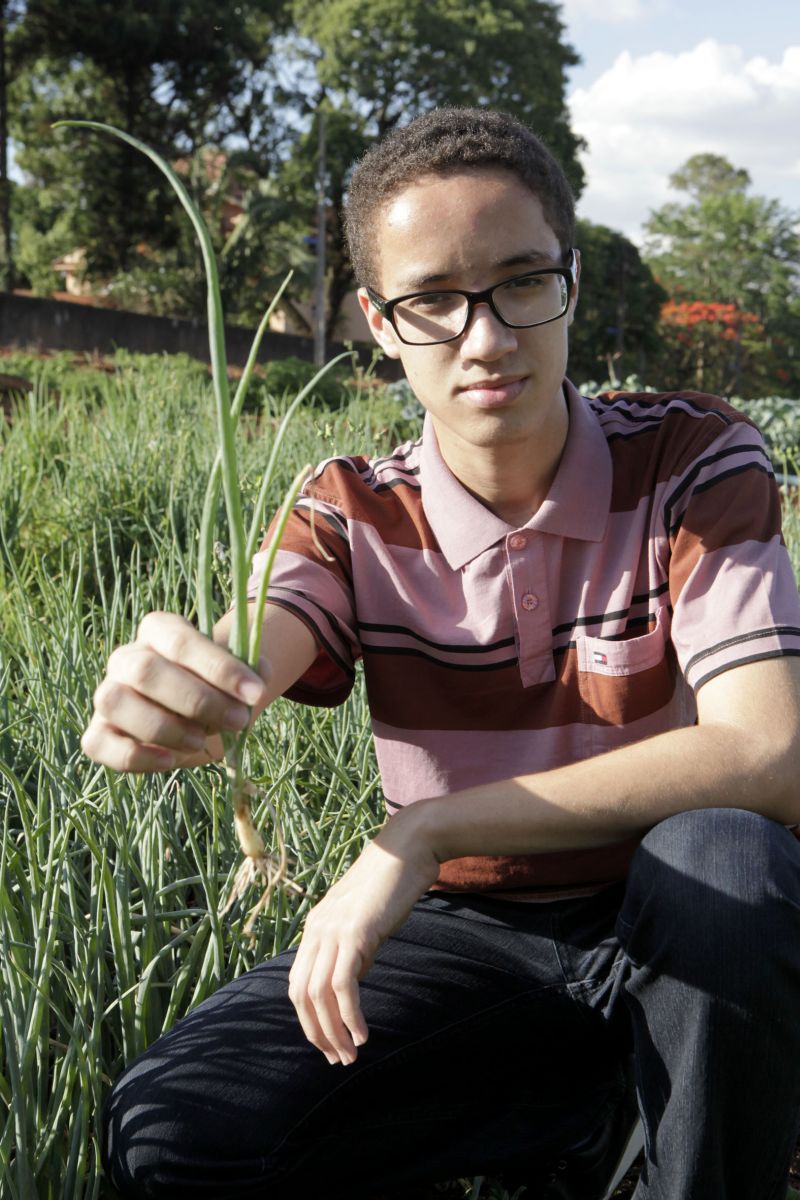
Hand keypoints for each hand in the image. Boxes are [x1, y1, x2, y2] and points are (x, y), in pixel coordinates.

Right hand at [82, 611, 267, 772]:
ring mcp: (107, 695)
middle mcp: (126, 658)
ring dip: (165, 727)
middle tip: (237, 720)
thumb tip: (259, 672)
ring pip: (116, 703)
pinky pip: (99, 743)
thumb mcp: (238, 676)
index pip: (181, 642)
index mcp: (159, 631)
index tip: (255, 693)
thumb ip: (251, 670)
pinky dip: (135, 756)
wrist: (197, 716)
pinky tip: (170, 760)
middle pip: (146, 671)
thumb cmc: (216, 689)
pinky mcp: (97, 733)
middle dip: (197, 700)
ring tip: (201, 741)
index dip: (219, 668)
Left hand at [288, 810, 439, 1065]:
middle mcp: (316, 930)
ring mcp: (333, 930)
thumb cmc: (392, 884)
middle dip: (317, 1034)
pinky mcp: (356, 932)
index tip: (329, 1044)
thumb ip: (354, 949)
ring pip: (319, 995)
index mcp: (315, 928)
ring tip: (351, 1055)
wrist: (408, 849)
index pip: (298, 985)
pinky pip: (344, 985)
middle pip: (301, 995)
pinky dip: (350, 1015)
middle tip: (338, 1060)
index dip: (309, 1020)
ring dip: (333, 1032)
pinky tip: (364, 1034)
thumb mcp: (366, 921)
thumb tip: (352, 983)